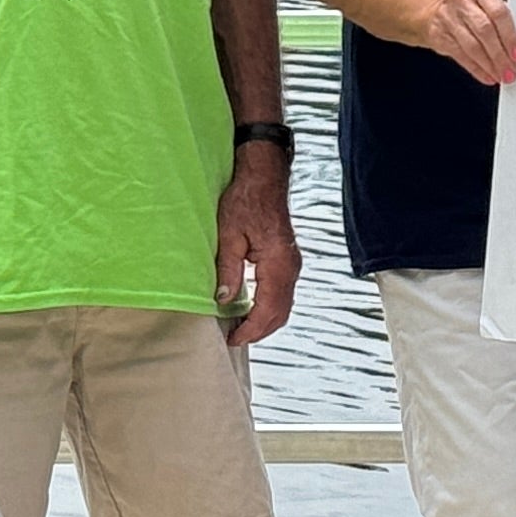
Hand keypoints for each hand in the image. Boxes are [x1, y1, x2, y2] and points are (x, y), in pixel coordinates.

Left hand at [215, 145, 300, 347]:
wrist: (264, 178)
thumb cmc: (246, 200)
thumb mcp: (229, 234)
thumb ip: (228, 269)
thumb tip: (223, 300)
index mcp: (277, 263)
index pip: (268, 309)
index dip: (251, 329)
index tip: (232, 338)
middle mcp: (290, 267)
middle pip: (280, 313)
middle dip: (259, 331)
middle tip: (233, 338)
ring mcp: (292, 264)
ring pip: (284, 306)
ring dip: (264, 321)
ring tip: (239, 327)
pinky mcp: (288, 261)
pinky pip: (282, 294)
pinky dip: (269, 308)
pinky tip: (250, 309)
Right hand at [422, 0, 515, 86]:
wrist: (431, 7)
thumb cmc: (468, 4)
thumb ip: (500, 17)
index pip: (498, 12)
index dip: (510, 36)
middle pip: (485, 30)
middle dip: (500, 54)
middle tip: (511, 69)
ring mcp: (447, 16)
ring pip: (472, 46)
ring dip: (489, 65)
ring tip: (501, 74)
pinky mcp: (438, 35)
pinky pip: (460, 55)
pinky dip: (476, 68)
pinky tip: (487, 75)